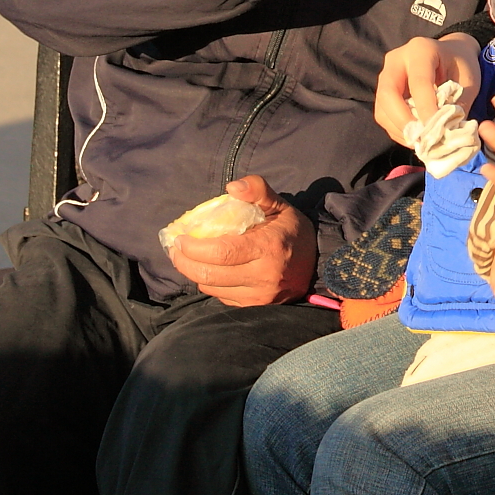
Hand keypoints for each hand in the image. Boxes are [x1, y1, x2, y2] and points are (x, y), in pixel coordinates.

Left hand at [169, 174, 318, 305]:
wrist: (319, 263)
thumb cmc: (293, 232)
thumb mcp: (279, 205)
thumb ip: (257, 190)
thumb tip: (231, 188)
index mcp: (268, 248)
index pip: (222, 253)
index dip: (194, 248)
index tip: (180, 238)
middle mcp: (263, 276)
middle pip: (210, 275)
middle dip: (184, 262)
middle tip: (175, 249)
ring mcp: (260, 296)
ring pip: (212, 288)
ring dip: (194, 273)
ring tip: (186, 258)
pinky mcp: (256, 307)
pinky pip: (222, 297)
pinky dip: (210, 284)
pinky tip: (208, 270)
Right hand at [374, 34, 482, 143]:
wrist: (450, 54)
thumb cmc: (461, 65)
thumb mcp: (469, 79)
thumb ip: (459, 103)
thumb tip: (447, 133)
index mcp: (421, 50)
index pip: (419, 82)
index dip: (426, 109)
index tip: (436, 132)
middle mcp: (396, 60)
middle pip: (388, 93)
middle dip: (404, 121)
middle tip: (422, 140)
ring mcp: (386, 75)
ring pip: (382, 108)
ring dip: (400, 129)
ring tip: (421, 142)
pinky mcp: (383, 91)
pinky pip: (383, 115)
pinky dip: (398, 130)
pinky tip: (416, 137)